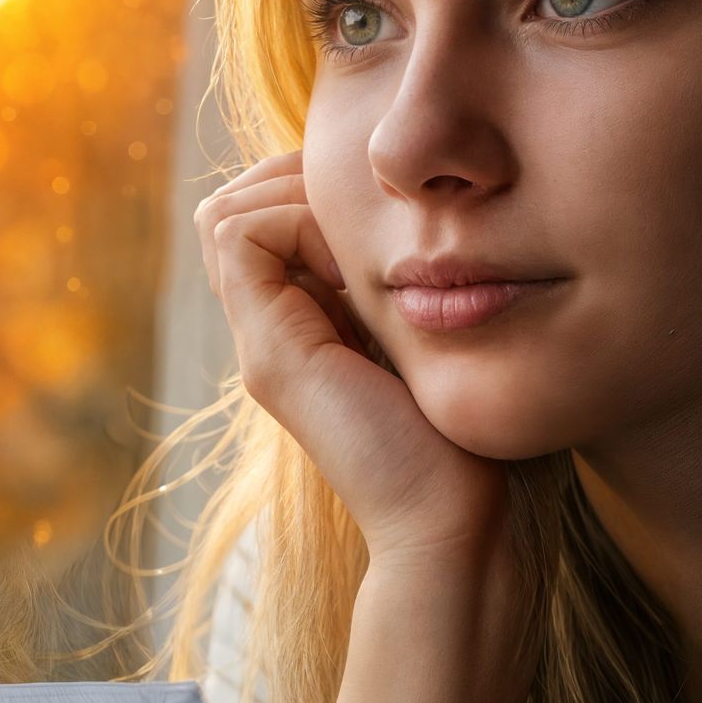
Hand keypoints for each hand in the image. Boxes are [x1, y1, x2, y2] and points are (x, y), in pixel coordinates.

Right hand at [194, 150, 512, 571]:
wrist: (462, 524)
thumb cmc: (475, 437)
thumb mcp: (435, 331)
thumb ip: (407, 284)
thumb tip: (416, 216)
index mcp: (307, 326)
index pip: (266, 215)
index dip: (310, 185)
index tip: (383, 207)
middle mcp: (272, 332)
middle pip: (236, 207)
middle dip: (295, 178)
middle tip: (368, 201)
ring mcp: (263, 345)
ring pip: (226, 215)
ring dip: (293, 194)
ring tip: (363, 231)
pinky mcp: (271, 355)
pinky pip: (241, 238)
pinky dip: (294, 218)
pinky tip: (359, 260)